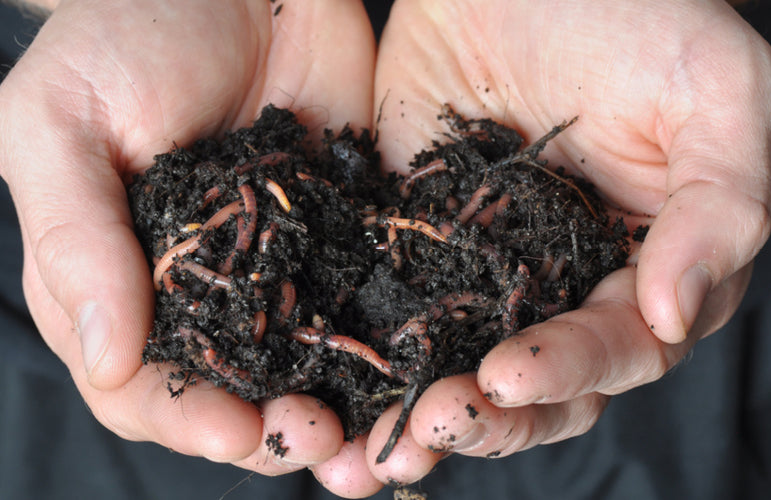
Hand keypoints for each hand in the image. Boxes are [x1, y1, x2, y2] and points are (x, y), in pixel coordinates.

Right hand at [0, 0, 375, 478]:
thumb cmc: (127, 31)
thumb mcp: (61, 122)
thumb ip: (74, 237)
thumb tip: (108, 357)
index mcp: (126, 278)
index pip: (141, 381)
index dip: (183, 417)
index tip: (234, 431)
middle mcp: (207, 290)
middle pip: (233, 392)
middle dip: (269, 432)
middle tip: (315, 441)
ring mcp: (282, 267)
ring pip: (306, 368)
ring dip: (338, 413)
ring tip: (371, 442)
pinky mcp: (344, 236)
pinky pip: (366, 306)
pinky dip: (387, 352)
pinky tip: (416, 377)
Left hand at [311, 0, 770, 493]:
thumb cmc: (635, 13)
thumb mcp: (713, 93)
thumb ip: (718, 208)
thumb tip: (674, 314)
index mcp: (641, 266)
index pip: (617, 348)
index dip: (569, 371)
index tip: (511, 372)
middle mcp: (561, 284)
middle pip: (536, 383)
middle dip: (492, 414)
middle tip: (439, 421)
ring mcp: (483, 269)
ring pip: (459, 364)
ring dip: (427, 413)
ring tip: (386, 444)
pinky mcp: (414, 242)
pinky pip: (393, 308)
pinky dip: (370, 355)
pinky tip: (339, 388)